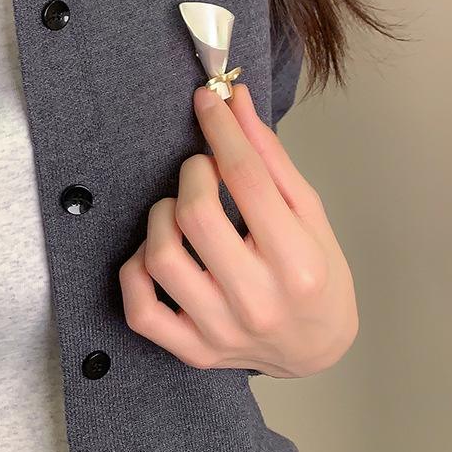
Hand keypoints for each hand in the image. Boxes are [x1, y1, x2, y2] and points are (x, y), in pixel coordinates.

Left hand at [118, 82, 358, 377]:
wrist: (316, 348)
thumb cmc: (315, 273)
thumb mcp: (307, 210)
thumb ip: (269, 156)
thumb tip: (235, 102)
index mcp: (298, 263)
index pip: (246, 177)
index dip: (220, 128)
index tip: (207, 101)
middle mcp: (258, 302)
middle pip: (196, 214)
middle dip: (193, 173)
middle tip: (204, 171)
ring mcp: (219, 331)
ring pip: (160, 255)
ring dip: (162, 216)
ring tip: (182, 214)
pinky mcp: (190, 350)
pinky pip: (138, 305)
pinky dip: (136, 268)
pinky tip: (156, 252)